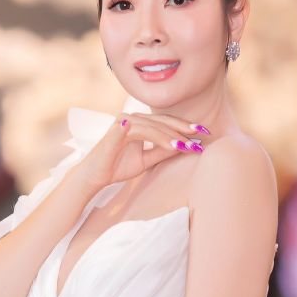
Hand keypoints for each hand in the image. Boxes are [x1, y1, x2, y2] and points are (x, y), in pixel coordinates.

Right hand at [73, 111, 209, 192]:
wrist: (94, 177)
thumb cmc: (116, 167)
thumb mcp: (145, 160)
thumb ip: (161, 152)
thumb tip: (183, 148)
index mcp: (139, 124)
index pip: (165, 123)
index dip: (184, 128)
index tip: (202, 135)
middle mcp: (132, 119)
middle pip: (163, 121)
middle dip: (184, 128)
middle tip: (202, 134)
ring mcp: (124, 122)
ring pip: (155, 125)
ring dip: (173, 135)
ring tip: (188, 145)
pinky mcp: (118, 129)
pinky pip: (143, 132)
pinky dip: (159, 138)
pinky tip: (173, 144)